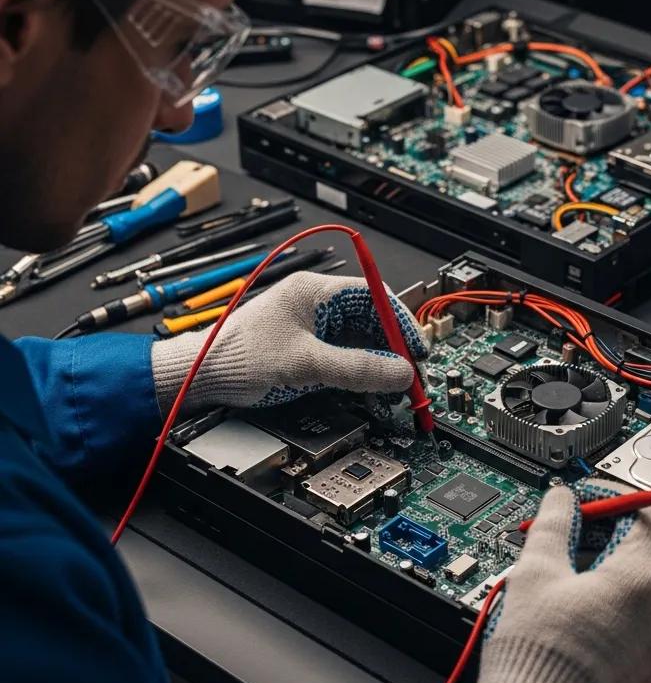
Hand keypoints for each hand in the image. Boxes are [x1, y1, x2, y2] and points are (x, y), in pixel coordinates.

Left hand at [151, 272, 426, 415]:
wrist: (202, 378)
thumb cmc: (238, 358)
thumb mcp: (305, 364)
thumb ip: (357, 368)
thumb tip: (400, 372)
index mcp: (314, 292)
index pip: (374, 296)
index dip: (401, 322)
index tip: (418, 349)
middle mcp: (317, 305)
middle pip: (373, 321)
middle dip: (394, 349)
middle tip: (410, 377)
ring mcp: (314, 328)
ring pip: (363, 342)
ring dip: (380, 365)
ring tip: (395, 388)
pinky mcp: (309, 350)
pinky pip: (348, 358)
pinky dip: (363, 375)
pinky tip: (372, 390)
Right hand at [462, 481, 650, 682]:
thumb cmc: (537, 655)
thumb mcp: (536, 571)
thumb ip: (554, 523)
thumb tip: (560, 500)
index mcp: (642, 578)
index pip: (646, 516)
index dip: (614, 503)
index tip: (588, 506)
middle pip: (650, 551)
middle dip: (614, 539)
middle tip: (574, 539)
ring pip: (648, 590)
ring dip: (617, 575)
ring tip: (571, 581)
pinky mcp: (650, 669)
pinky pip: (645, 624)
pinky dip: (621, 611)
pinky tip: (582, 616)